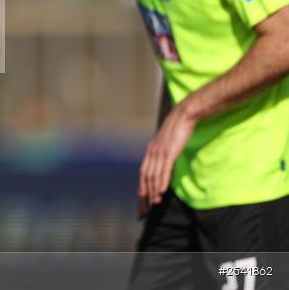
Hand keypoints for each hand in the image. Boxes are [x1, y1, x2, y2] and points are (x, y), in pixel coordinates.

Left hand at [137, 103, 196, 217]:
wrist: (184, 115)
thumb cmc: (178, 129)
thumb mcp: (168, 144)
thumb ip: (164, 155)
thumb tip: (165, 167)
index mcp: (150, 151)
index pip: (142, 174)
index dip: (141, 190)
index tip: (141, 204)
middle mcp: (151, 152)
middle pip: (144, 178)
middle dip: (144, 195)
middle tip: (145, 211)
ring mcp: (159, 152)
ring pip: (153, 175)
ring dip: (153, 191)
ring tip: (155, 204)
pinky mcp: (169, 151)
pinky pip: (164, 169)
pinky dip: (161, 181)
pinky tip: (161, 191)